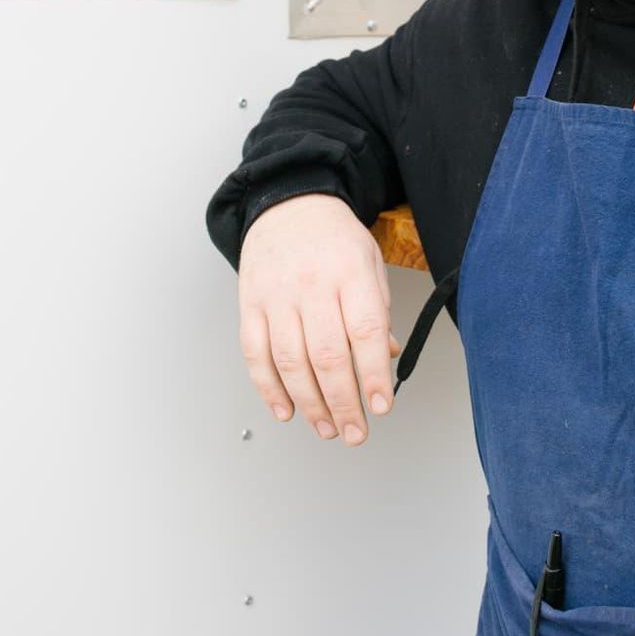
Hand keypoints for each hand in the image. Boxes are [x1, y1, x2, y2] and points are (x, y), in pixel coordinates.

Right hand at [237, 193, 401, 444]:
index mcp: (349, 272)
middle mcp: (312, 284)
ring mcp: (277, 295)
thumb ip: (377, 310)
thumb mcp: (369, 263)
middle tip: (355, 432)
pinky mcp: (250, 304)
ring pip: (290, 361)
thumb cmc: (334, 237)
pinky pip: (256, 354)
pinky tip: (286, 410)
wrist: (288, 203)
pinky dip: (269, 389)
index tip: (381, 405)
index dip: (373, 374)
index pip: (365, 330)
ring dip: (310, 404)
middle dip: (344, 402)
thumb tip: (384, 358)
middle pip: (327, 355)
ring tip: (327, 427)